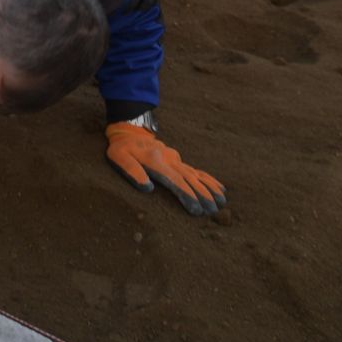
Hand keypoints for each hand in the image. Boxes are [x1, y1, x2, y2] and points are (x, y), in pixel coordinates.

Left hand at [105, 122, 225, 215]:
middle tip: (213, 210)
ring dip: (210, 188)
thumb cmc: (123, 148)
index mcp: (156, 162)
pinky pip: (196, 170)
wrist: (130, 130)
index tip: (197, 209)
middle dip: (203, 195)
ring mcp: (175, 159)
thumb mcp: (119, 157)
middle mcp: (169, 160)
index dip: (187, 195)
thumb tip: (147, 187)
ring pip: (196, 175)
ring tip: (222, 202)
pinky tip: (220, 187)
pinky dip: (208, 179)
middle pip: (189, 179)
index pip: (175, 181)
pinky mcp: (177, 160)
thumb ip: (131, 170)